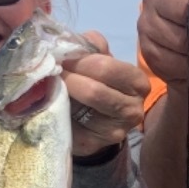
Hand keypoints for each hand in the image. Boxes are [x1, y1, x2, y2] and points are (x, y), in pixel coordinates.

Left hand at [61, 32, 151, 158]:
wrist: (98, 121)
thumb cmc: (99, 82)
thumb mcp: (102, 60)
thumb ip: (92, 46)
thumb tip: (72, 42)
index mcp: (138, 83)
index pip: (106, 67)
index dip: (78, 60)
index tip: (61, 56)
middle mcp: (133, 110)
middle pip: (94, 91)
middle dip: (67, 77)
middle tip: (51, 70)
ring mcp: (115, 131)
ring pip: (81, 110)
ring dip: (59, 94)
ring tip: (50, 85)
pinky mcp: (94, 144)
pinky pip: (69, 125)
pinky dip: (56, 111)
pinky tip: (52, 103)